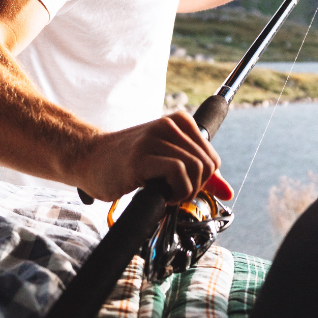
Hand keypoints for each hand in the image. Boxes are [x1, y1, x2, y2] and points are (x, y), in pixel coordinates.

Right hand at [75, 110, 230, 203]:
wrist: (88, 159)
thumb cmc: (128, 163)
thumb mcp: (168, 163)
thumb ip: (199, 175)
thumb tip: (228, 191)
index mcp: (179, 122)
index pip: (212, 158)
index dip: (202, 181)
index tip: (181, 187)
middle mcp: (169, 125)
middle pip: (207, 165)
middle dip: (194, 188)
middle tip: (172, 194)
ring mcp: (154, 138)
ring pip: (195, 169)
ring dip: (183, 192)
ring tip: (164, 194)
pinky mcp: (141, 156)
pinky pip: (178, 172)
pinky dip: (175, 191)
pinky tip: (159, 195)